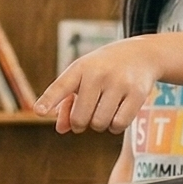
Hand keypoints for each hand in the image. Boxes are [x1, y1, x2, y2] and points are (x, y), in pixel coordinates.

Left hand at [38, 38, 163, 132]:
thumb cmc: (105, 69)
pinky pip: (119, 125)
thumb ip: (67, 103)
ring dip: (99, 125)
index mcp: (81, 67)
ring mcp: (119, 83)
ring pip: (99, 124)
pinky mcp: (137, 93)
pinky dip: (115, 127)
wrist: (142, 54)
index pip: (61, 86)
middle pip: (80, 118)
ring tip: (104, 110)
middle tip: (86, 115)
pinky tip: (117, 114)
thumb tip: (61, 129)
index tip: (39, 111)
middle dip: (80, 123)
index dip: (49, 100)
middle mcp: (99, 73)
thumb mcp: (83, 77)